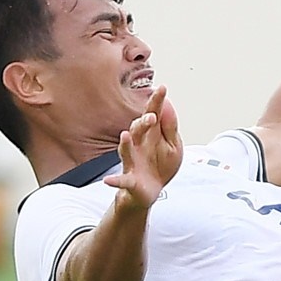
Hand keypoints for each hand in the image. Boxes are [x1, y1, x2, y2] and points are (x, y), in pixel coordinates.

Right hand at [106, 84, 182, 212]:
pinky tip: (107, 181)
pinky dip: (114, 181)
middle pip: (138, 130)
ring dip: (126, 143)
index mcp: (152, 135)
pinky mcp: (130, 180)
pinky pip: (121, 180)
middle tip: (152, 116)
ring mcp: (132, 162)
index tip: (162, 88)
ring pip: (126, 150)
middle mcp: (138, 145)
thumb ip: (170, 127)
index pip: (153, 114)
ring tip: (125, 135)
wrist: (150, 192)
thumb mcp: (174, 145)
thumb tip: (168, 104)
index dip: (157, 101)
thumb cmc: (160, 165)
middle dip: (143, 122)